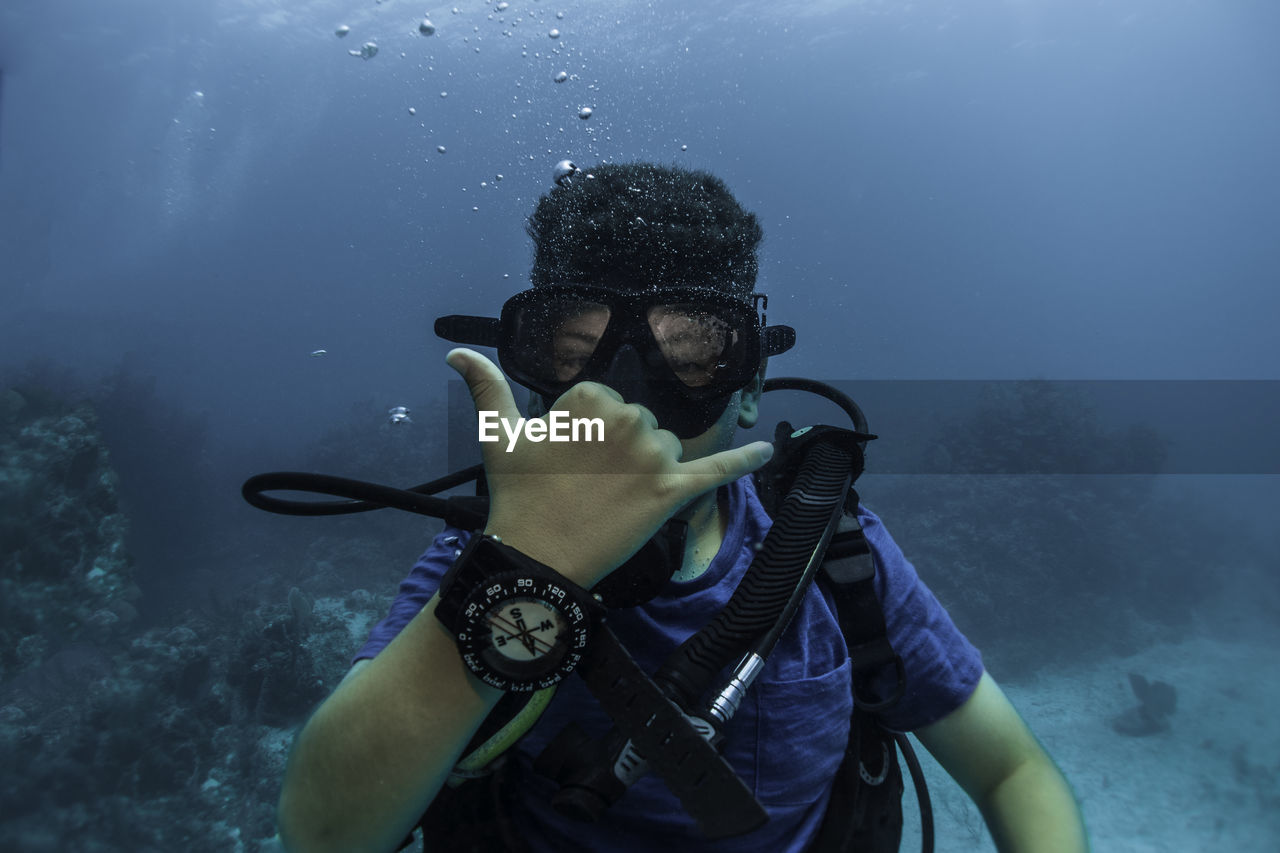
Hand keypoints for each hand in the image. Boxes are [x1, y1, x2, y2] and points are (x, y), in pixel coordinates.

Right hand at [446, 348, 772, 586]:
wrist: (538, 559)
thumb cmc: (517, 496)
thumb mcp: (497, 437)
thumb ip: (486, 388)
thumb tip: (456, 353)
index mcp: (593, 399)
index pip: (603, 401)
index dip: (583, 431)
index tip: (565, 460)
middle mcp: (630, 420)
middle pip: (637, 423)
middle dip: (616, 449)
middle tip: (583, 483)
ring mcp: (655, 457)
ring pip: (663, 448)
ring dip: (644, 468)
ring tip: (609, 496)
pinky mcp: (674, 492)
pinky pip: (716, 470)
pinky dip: (743, 461)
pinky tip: (767, 451)